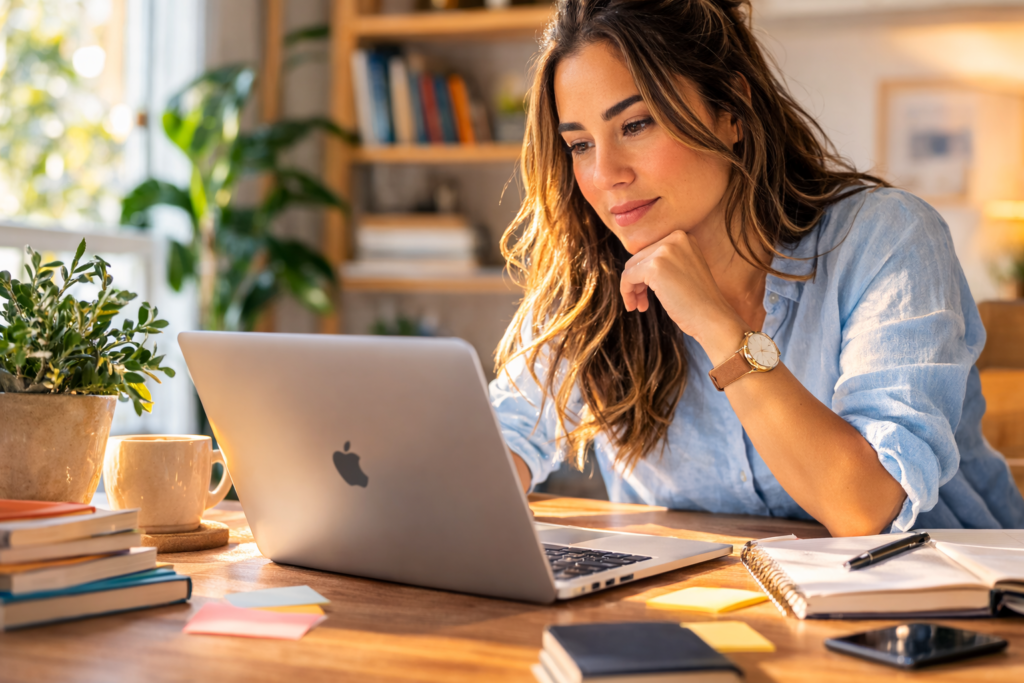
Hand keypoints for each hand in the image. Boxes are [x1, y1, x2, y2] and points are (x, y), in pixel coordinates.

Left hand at [619, 230, 746, 362]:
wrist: (713, 318)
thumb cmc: (698, 302)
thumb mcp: (684, 270)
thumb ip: (666, 261)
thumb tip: (634, 263)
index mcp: (684, 237)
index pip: (651, 251)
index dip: (645, 273)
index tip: (647, 291)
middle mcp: (676, 238)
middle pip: (639, 258)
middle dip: (637, 281)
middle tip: (642, 302)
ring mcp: (665, 250)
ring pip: (631, 267)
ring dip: (631, 288)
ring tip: (638, 305)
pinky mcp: (655, 266)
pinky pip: (627, 277)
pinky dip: (626, 292)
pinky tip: (634, 306)